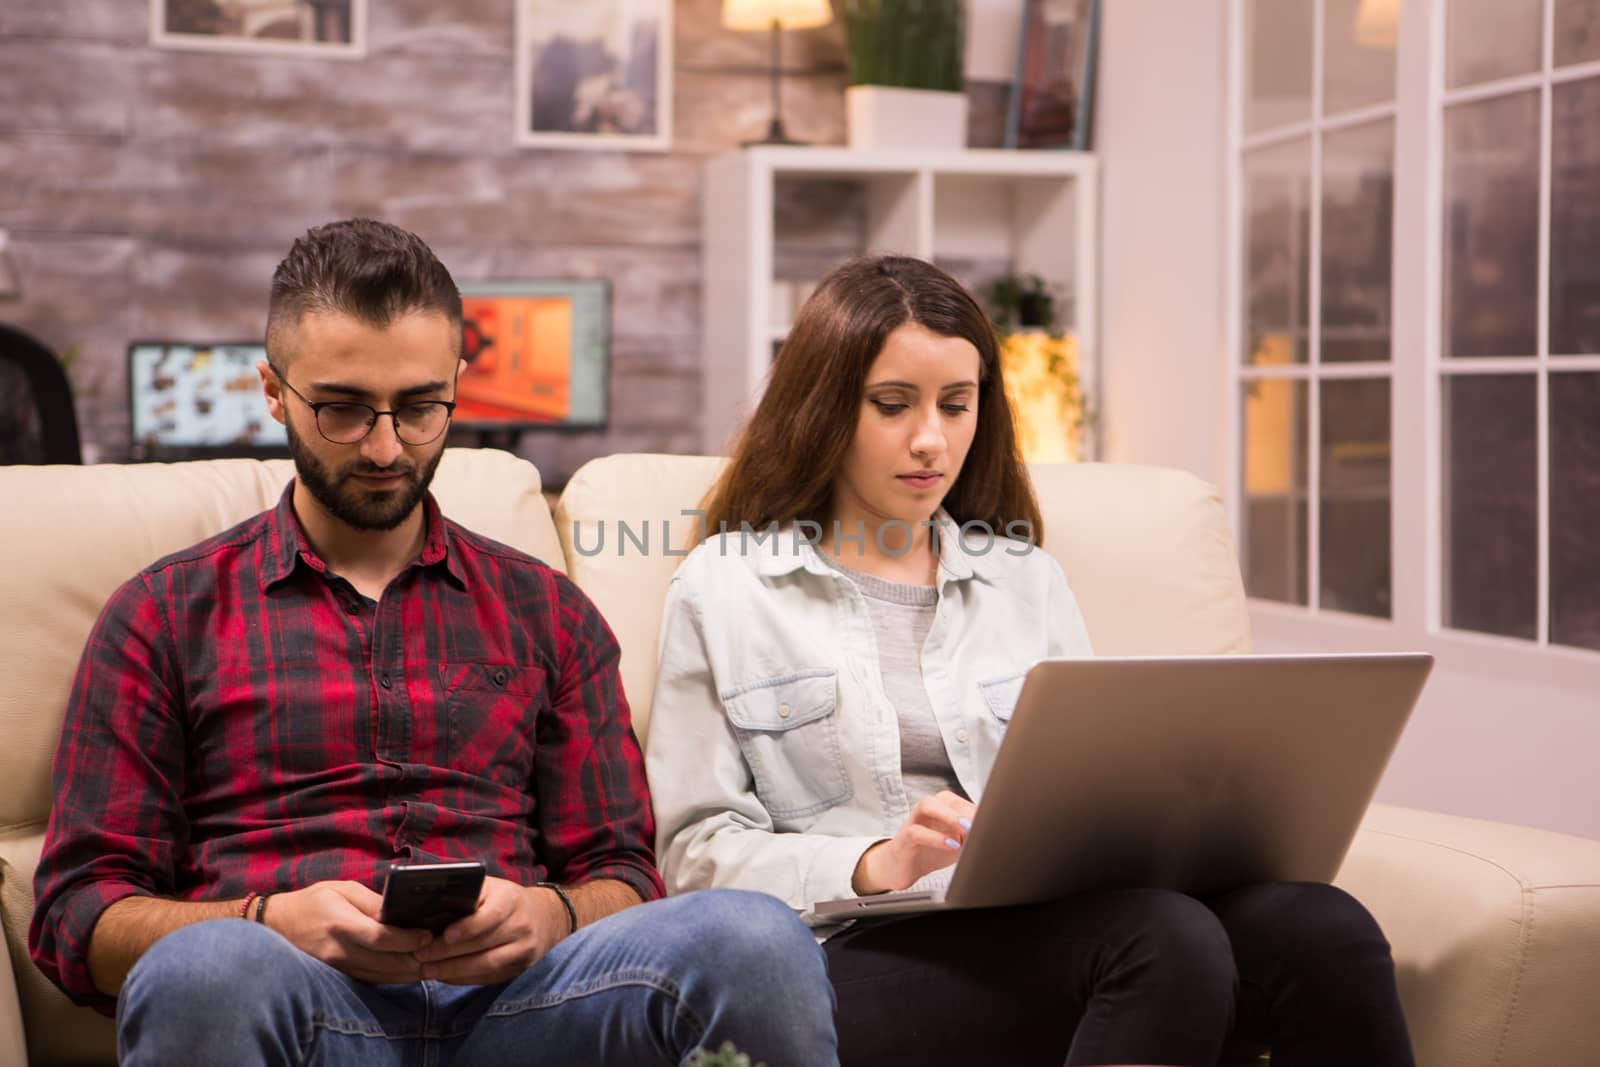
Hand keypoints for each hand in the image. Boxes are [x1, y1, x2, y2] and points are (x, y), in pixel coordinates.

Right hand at [264, 880, 431, 983]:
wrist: (276, 926)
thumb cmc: (313, 902)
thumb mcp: (343, 890)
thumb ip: (373, 902)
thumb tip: (402, 912)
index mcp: (341, 925)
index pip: (382, 938)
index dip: (409, 939)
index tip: (429, 935)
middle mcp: (339, 952)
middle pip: (388, 963)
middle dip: (417, 958)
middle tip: (439, 950)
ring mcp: (338, 969)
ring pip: (383, 977)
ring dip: (410, 971)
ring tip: (432, 961)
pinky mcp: (339, 977)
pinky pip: (372, 980)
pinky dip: (394, 976)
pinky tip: (410, 969)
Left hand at [411, 876, 568, 984]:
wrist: (544, 916)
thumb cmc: (504, 899)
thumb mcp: (490, 887)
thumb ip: (467, 893)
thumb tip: (429, 904)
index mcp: (511, 900)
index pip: (491, 916)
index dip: (467, 928)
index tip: (444, 935)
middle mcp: (521, 926)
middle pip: (484, 945)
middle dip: (448, 953)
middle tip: (421, 955)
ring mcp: (523, 950)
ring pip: (487, 965)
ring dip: (453, 970)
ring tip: (427, 970)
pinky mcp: (520, 969)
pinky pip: (489, 977)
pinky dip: (464, 979)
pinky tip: (445, 976)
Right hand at [852, 790, 976, 894]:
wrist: (903, 868)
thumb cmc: (929, 852)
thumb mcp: (956, 845)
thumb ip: (969, 837)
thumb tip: (988, 833)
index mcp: (940, 808)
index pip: (960, 801)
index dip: (976, 809)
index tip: (991, 819)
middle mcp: (926, 810)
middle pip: (944, 798)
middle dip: (965, 809)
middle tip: (980, 821)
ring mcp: (913, 821)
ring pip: (926, 805)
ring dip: (949, 815)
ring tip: (965, 827)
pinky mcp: (904, 838)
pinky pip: (917, 832)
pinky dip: (936, 838)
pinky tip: (950, 845)